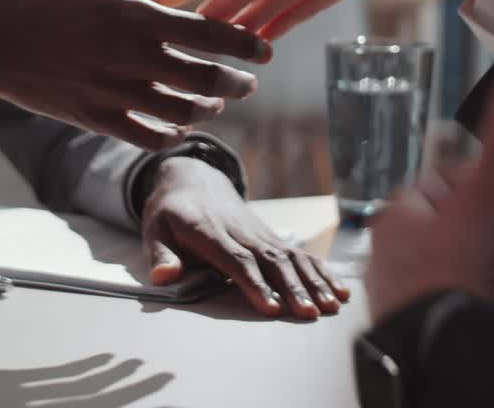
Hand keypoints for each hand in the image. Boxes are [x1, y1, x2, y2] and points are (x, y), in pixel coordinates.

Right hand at [0, 0, 271, 150]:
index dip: (244, 45)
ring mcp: (112, 92)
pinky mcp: (95, 119)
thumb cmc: (43, 0)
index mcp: (133, 15)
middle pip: (205, 79)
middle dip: (237, 83)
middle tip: (248, 83)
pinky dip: (173, 134)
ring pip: (182, 113)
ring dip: (208, 109)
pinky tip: (179, 124)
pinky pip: (149, 138)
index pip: (208, 34)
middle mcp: (129, 56)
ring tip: (214, 101)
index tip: (263, 51)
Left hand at [141, 157, 350, 318]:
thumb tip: (163, 277)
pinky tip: (339, 290)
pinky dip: (321, 271)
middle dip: (292, 287)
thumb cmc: (171, 212)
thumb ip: (159, 254)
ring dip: (312, 282)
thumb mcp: (153, 229)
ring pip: (290, 257)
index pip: (234, 258)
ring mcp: (259, 233)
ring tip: (330, 306)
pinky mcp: (271, 237)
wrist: (194, 180)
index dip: (253, 283)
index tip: (270, 308)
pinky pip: (299, 254)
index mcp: (209, 230)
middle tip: (309, 313)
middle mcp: (240, 231)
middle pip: (270, 260)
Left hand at [366, 73, 493, 321]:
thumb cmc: (445, 270)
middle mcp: (394, 249)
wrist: (436, 341)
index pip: (449, 183)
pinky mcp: (419, 321)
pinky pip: (456, 295)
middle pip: (457, 222)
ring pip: (457, 259)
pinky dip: (486, 290)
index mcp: (400, 213)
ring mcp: (404, 287)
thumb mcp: (482, 194)